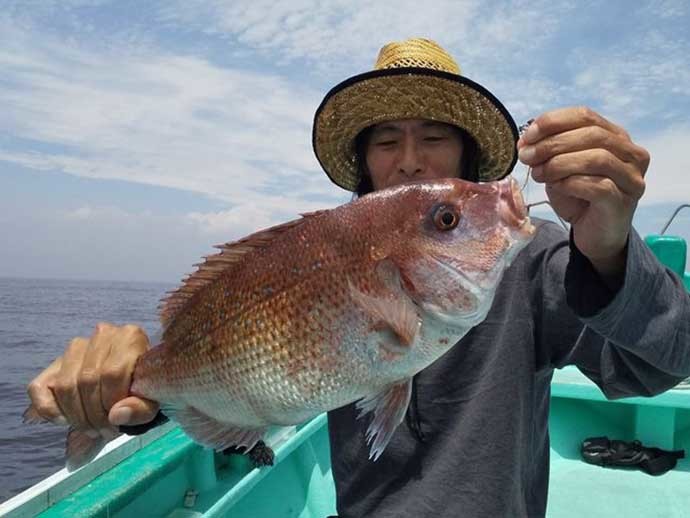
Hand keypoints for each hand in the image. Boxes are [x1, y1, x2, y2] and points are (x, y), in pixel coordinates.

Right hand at [26, 323, 158, 437]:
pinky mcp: (55, 363)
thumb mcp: (153, 401)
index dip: (111, 402)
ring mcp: (77, 347)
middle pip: (87, 379)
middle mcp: (102, 335)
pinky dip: (48, 409)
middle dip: (94, 414)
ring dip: (75, 415)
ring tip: (91, 429)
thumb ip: (142, 409)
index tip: (117, 424)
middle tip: (104, 431)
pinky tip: (64, 421)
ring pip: (64, 384)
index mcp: (130, 337)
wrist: (133, 382)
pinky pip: (38, 387)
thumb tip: (116, 415)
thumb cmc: (145, 390)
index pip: (112, 372)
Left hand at [517, 107, 649, 277]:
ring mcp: (631, 178)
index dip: (554, 121)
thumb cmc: (579, 197)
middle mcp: (631, 154)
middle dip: (552, 143)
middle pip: (591, 135)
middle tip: (527, 156)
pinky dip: (570, 183)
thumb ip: (549, 151)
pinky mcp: (623, 202)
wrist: (595, 234)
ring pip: (596, 158)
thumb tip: (526, 140)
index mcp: (616, 137)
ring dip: (559, 163)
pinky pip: (598, 186)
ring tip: (538, 174)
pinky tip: (555, 186)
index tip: (528, 135)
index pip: (586, 116)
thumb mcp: (560, 168)